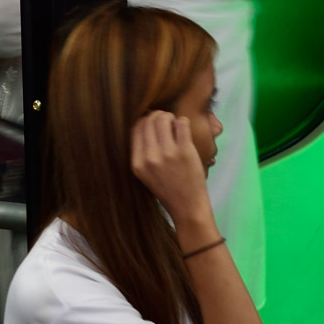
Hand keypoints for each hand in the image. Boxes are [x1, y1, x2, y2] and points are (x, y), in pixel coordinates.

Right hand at [130, 111, 212, 230]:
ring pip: (163, 118)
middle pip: (148, 120)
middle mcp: (149, 157)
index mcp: (137, 163)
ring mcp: (167, 154)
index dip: (144, 120)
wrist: (187, 207)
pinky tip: (184, 129)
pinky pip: (182, 123)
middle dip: (158, 116)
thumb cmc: (168, 189)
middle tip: (166, 122)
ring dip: (170, 117)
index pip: (135, 128)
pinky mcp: (185, 151)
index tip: (153, 123)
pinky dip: (183, 121)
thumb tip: (145, 122)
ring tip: (174, 124)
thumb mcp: (145, 174)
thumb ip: (143, 152)